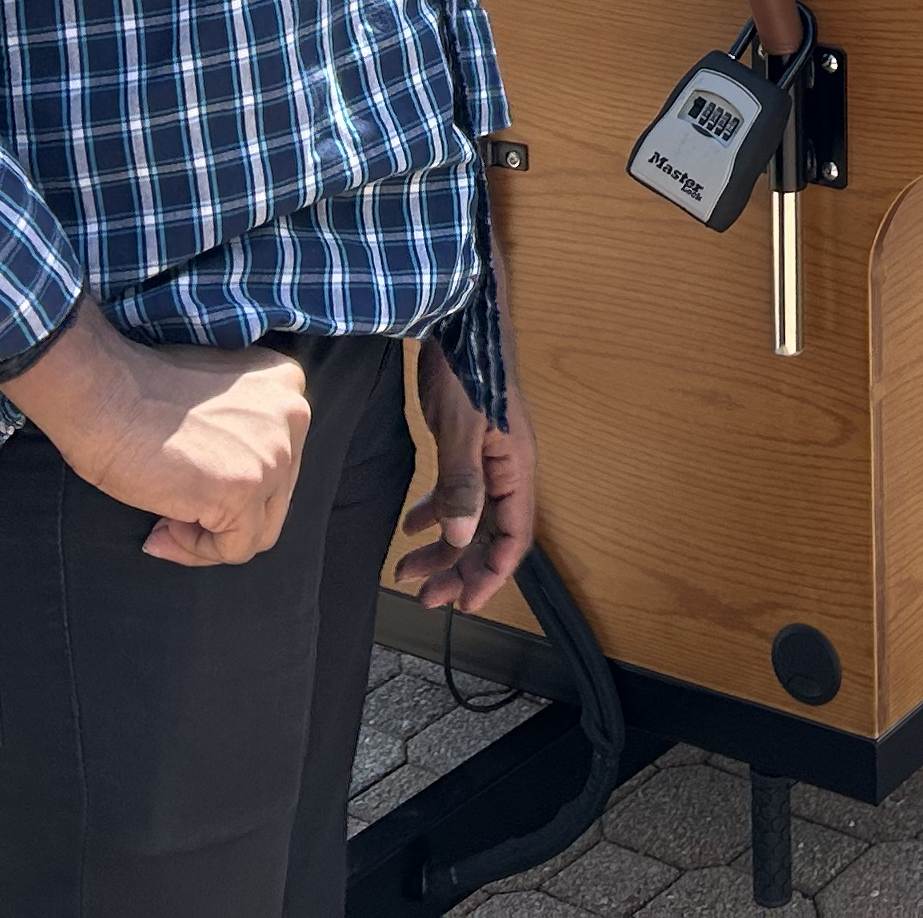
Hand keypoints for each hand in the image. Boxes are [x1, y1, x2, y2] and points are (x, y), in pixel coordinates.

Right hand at [1, 305, 314, 566]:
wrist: (101, 392)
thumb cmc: (137, 393)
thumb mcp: (214, 398)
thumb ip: (242, 431)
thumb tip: (238, 492)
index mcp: (286, 384)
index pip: (278, 460)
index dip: (230, 484)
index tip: (187, 488)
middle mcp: (293, 415)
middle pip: (273, 498)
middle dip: (222, 516)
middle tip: (169, 516)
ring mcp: (273, 453)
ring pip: (259, 530)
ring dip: (208, 537)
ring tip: (162, 525)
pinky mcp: (244, 489)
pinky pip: (235, 549)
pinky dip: (195, 551)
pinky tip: (160, 530)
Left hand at [399, 344, 536, 610]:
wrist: (460, 319)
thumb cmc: (468, 370)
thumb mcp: (462, 429)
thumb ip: (462, 484)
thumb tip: (458, 538)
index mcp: (515, 469)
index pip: (513, 538)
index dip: (492, 575)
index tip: (463, 604)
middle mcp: (505, 470)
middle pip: (488, 536)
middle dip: (459, 569)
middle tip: (424, 597)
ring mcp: (486, 458)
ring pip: (468, 518)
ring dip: (442, 547)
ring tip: (407, 571)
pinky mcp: (465, 445)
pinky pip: (455, 492)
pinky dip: (433, 513)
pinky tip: (409, 525)